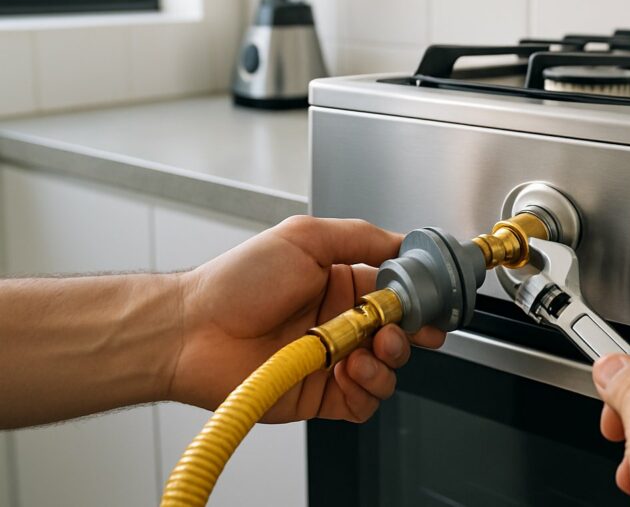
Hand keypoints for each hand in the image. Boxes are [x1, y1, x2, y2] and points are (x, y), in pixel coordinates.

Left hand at [169, 215, 443, 422]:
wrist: (192, 332)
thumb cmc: (235, 283)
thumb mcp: (303, 238)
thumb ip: (359, 236)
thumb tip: (403, 242)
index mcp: (340, 283)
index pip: (396, 290)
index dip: (417, 296)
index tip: (429, 297)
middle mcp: (340, 322)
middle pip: (400, 331)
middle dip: (411, 331)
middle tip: (402, 329)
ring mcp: (333, 360)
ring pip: (388, 367)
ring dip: (388, 359)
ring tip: (366, 350)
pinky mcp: (322, 395)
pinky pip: (365, 401)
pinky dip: (368, 388)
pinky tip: (348, 371)